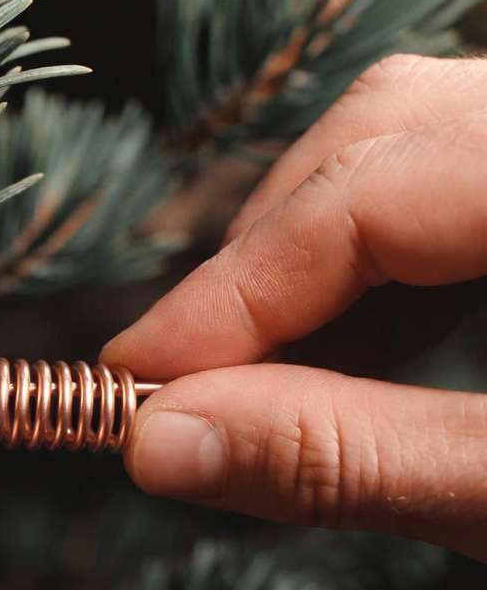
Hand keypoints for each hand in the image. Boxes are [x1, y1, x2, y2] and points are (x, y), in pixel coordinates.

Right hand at [103, 54, 486, 561]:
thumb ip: (350, 458)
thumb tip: (159, 444)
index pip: (366, 190)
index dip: (232, 290)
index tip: (135, 380)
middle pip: (378, 131)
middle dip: (265, 258)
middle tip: (193, 380)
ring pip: (409, 136)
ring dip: (317, 255)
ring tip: (268, 371)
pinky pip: (456, 164)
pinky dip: (387, 253)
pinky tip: (361, 338)